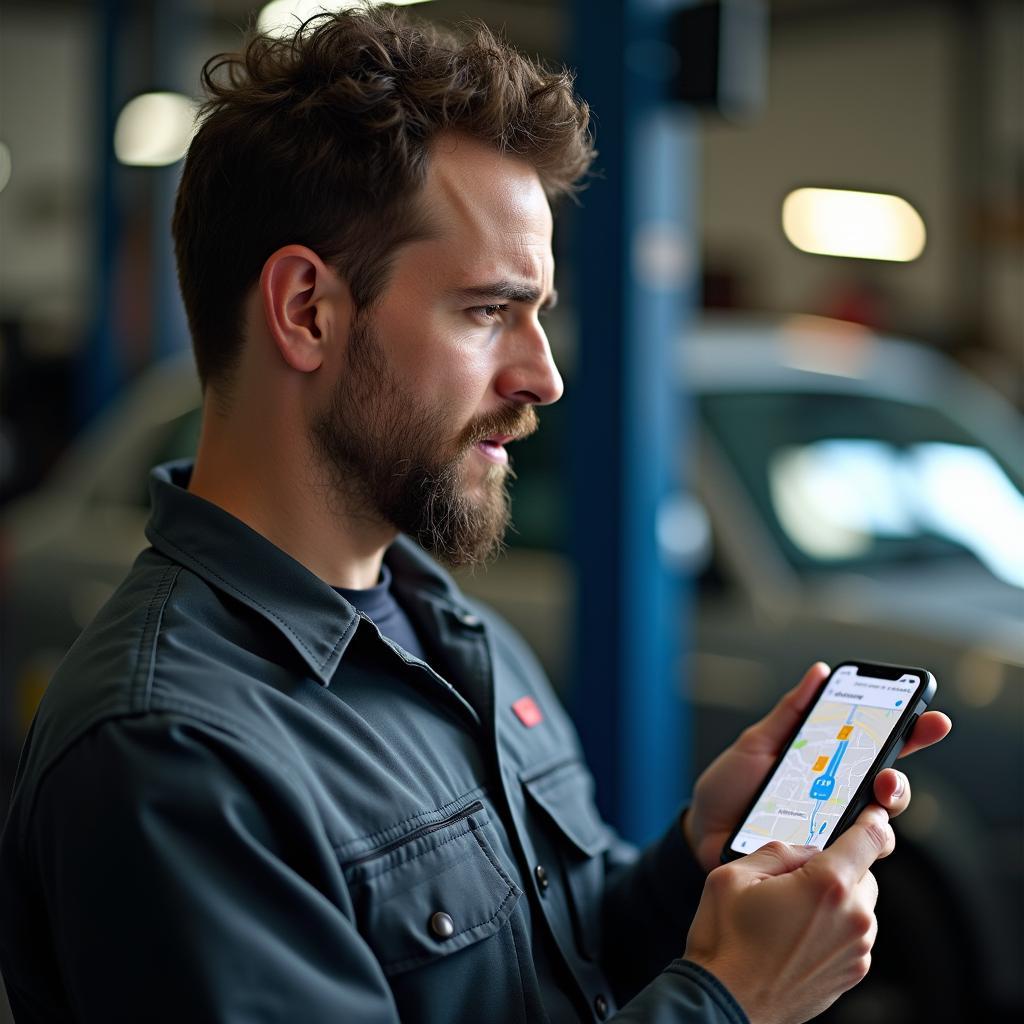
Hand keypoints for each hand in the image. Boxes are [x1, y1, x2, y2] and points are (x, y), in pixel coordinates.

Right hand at [683, 806, 894, 1023]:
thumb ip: (778, 850)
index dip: (872, 820)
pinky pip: (851, 933)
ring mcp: (856, 950)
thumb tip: (805, 850)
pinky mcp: (852, 973)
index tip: (873, 811)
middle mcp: (852, 918)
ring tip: (789, 912)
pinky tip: (795, 934)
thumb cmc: (725, 939)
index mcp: (826, 885)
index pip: (868, 840)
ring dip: (834, 898)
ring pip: (858, 904)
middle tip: (796, 876)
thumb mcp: (734, 873)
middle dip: (836, 867)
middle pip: (862, 873)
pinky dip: (832, 926)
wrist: (725, 1002)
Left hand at [684, 662, 951, 871]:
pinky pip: (849, 863)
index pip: (879, 748)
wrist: (701, 833)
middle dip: (897, 783)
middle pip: (890, 792)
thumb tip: (821, 672)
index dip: (911, 733)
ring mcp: (833, 833)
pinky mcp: (821, 863)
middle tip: (885, 778)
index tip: (930, 719)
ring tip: (863, 808)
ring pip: (879, 830)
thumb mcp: (757, 744)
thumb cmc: (730, 788)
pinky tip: (833, 840)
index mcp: (829, 766)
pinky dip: (848, 851)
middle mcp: (839, 800)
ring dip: (876, 819)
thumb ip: (791, 713)